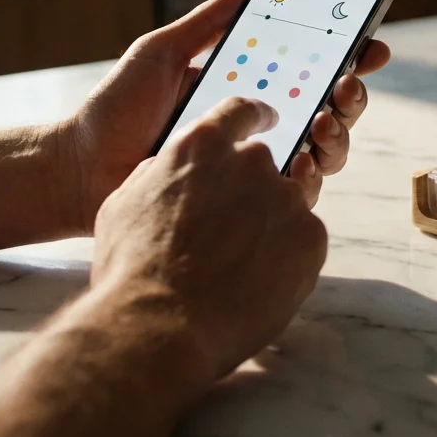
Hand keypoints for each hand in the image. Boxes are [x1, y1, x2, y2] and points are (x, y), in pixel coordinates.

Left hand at [57, 0, 390, 228]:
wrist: (81, 168)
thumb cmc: (115, 110)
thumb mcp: (161, 52)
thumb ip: (206, 23)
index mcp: (244, 87)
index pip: (308, 69)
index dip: (346, 55)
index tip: (368, 40)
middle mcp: (259, 126)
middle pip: (329, 107)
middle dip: (352, 91)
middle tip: (347, 79)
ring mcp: (255, 164)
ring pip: (324, 148)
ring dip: (339, 130)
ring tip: (323, 117)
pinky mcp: (246, 201)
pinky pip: (296, 190)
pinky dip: (312, 172)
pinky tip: (303, 157)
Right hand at [90, 97, 326, 381]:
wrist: (160, 325)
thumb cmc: (131, 267)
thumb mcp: (124, 203)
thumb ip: (158, 175)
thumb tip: (169, 169)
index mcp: (203, 145)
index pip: (240, 112)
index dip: (252, 118)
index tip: (266, 122)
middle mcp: (252, 162)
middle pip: (264, 167)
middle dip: (251, 193)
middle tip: (229, 235)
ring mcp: (286, 198)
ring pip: (287, 206)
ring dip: (270, 228)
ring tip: (238, 269)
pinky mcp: (311, 237)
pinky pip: (305, 241)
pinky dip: (288, 260)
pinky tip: (256, 285)